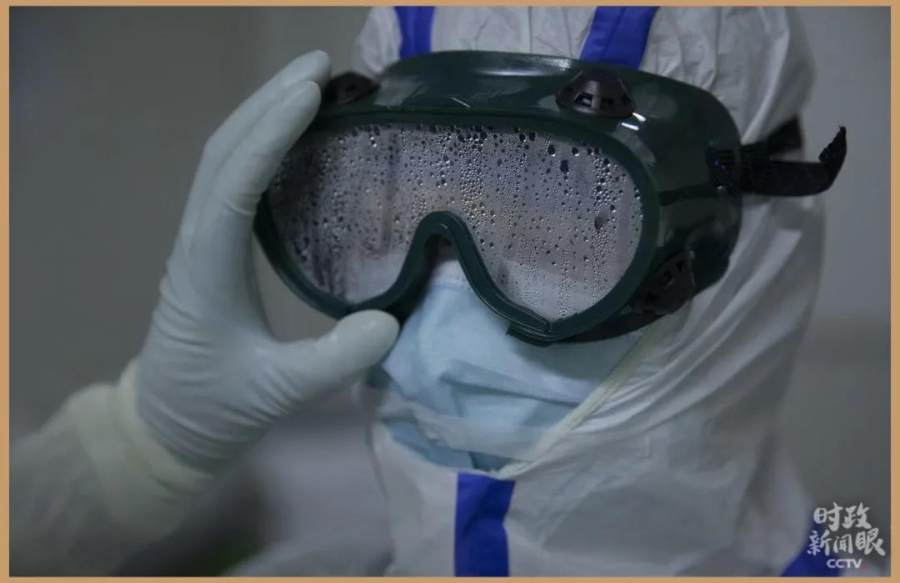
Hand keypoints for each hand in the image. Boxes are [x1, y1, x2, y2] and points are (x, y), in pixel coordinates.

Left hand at [134, 50, 397, 470]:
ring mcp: (201, 241)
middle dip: (268, 101)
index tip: (312, 90)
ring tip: (313, 85)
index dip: (271, 132)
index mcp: (207, 268)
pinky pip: (232, 181)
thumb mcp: (276, 392)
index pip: (235, 182)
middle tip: (322, 64)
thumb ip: (332, 361)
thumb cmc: (215, 406)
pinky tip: (295, 140)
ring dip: (262, 114)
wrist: (166, 426)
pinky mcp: (211, 249)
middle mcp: (197, 241)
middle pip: (223, 151)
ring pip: (223, 159)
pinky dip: (261, 146)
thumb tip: (393, 321)